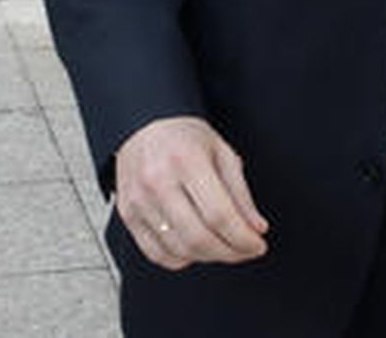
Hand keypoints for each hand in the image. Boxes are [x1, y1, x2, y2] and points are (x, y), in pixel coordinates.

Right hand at [114, 115, 268, 269]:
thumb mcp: (221, 152)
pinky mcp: (128, 215)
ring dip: (209, 257)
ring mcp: (139, 200)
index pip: (219, 215)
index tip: (258, 244)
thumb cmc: (184, 137)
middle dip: (231, 253)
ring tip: (223, 247)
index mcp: (186, 160)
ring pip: (180, 250)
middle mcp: (158, 181)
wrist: (143, 125)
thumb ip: (240, 192)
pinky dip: (182, 259)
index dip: (244, 238)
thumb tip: (256, 229)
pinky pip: (157, 254)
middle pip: (199, 238)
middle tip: (245, 250)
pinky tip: (195, 247)